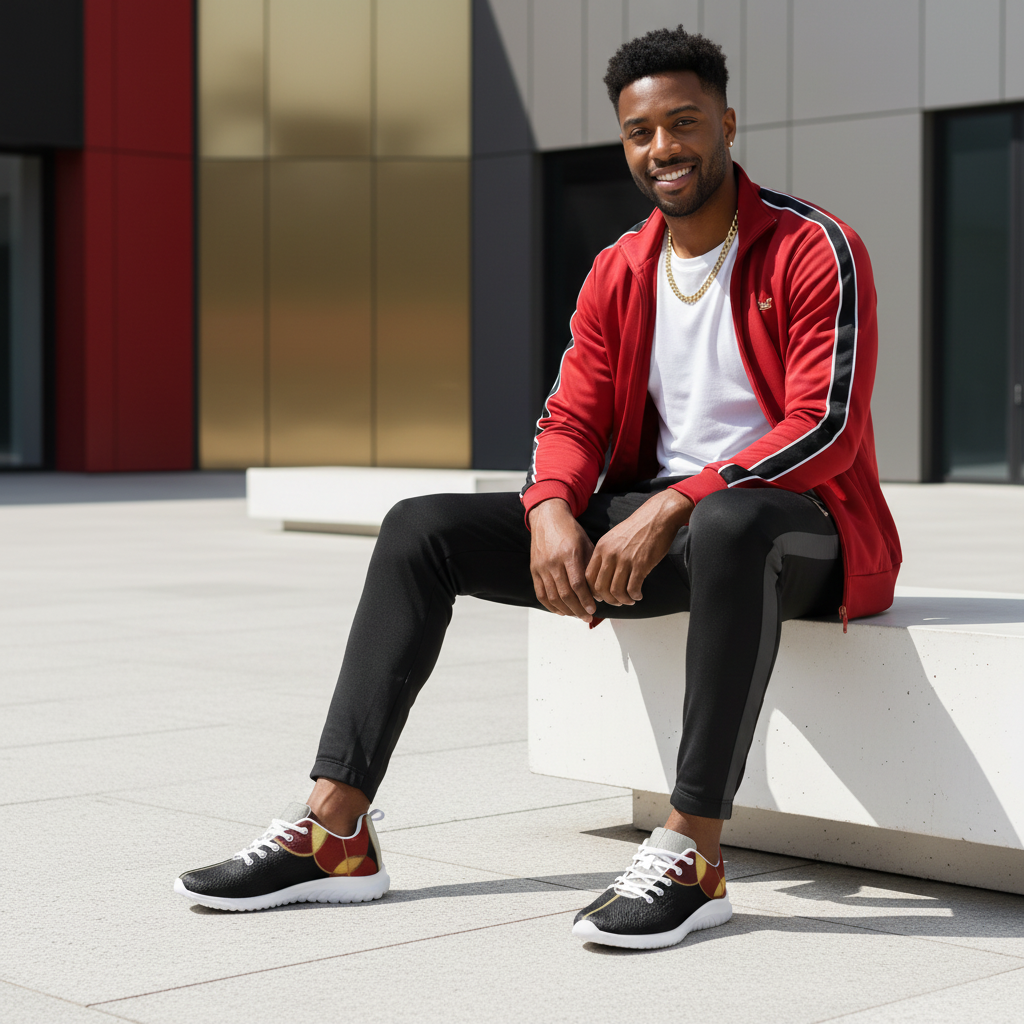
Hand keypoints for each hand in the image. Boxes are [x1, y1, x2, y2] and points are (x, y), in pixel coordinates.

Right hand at [528, 499, 596, 621]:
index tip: (593, 609)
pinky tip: (561, 611)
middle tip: (588, 617)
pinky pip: (541, 593)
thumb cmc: (571, 531)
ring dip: (566, 610)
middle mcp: (553, 562)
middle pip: (565, 594)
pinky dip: (550, 606)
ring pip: (553, 597)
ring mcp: (542, 567)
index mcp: (569, 554)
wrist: (548, 518)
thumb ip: (590, 567)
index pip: (577, 584)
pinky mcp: (534, 570)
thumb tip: (598, 593)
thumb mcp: (586, 544)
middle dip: (578, 609)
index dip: (585, 600)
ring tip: (576, 616)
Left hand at [586, 489, 693, 605]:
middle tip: (618, 601)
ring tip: (630, 600)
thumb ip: (607, 553)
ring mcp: (625, 559)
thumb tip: (604, 575)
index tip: (602, 596)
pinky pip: (632, 589)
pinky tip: (638, 595)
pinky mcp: (640, 564)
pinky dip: (634, 596)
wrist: (658, 516)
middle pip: (600, 588)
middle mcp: (610, 554)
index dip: (593, 591)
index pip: (588, 576)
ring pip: (616, 591)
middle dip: (608, 600)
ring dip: (623, 600)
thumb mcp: (614, 537)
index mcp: (601, 547)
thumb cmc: (638, 528)